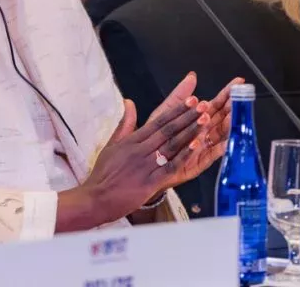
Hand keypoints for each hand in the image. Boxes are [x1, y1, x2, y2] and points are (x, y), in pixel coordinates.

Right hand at [60, 72, 209, 228]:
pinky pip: (170, 167)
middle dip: (187, 117)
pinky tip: (196, 147)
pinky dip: (184, 156)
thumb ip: (124, 124)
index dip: (176, 111)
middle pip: (168, 131)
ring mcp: (145, 166)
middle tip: (204, 106)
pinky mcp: (149, 182)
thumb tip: (129, 102)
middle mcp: (140, 150)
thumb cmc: (103, 174)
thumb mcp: (111, 145)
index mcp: (131, 141)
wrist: (95, 199)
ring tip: (204, 121)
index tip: (190, 101)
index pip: (158, 122)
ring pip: (171, 146)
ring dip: (189, 133)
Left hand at [153, 77, 244, 192]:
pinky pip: (211, 156)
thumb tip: (192, 76)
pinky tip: (225, 142)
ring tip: (232, 117)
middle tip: (241, 98)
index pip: (216, 104)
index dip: (227, 93)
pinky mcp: (198, 163)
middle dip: (232, 108)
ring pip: (220, 135)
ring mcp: (203, 147)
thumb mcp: (166, 112)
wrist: (144, 162)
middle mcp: (203, 132)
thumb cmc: (155, 136)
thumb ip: (179, 95)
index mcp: (197, 119)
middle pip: (222, 118)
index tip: (238, 82)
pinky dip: (218, 149)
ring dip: (227, 127)